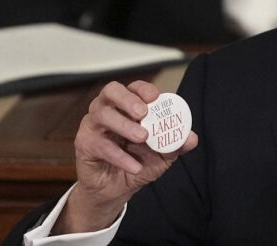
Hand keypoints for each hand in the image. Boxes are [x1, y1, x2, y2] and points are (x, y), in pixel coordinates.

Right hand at [53, 80, 197, 233]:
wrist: (117, 190)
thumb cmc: (138, 162)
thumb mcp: (162, 155)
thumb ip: (176, 144)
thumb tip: (192, 138)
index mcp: (127, 106)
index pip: (133, 87)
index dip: (143, 89)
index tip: (155, 97)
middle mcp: (107, 109)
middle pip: (111, 91)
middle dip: (127, 99)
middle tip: (143, 112)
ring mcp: (93, 125)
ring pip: (102, 115)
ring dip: (124, 125)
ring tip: (143, 137)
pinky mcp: (84, 144)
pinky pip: (99, 145)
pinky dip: (119, 155)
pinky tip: (134, 166)